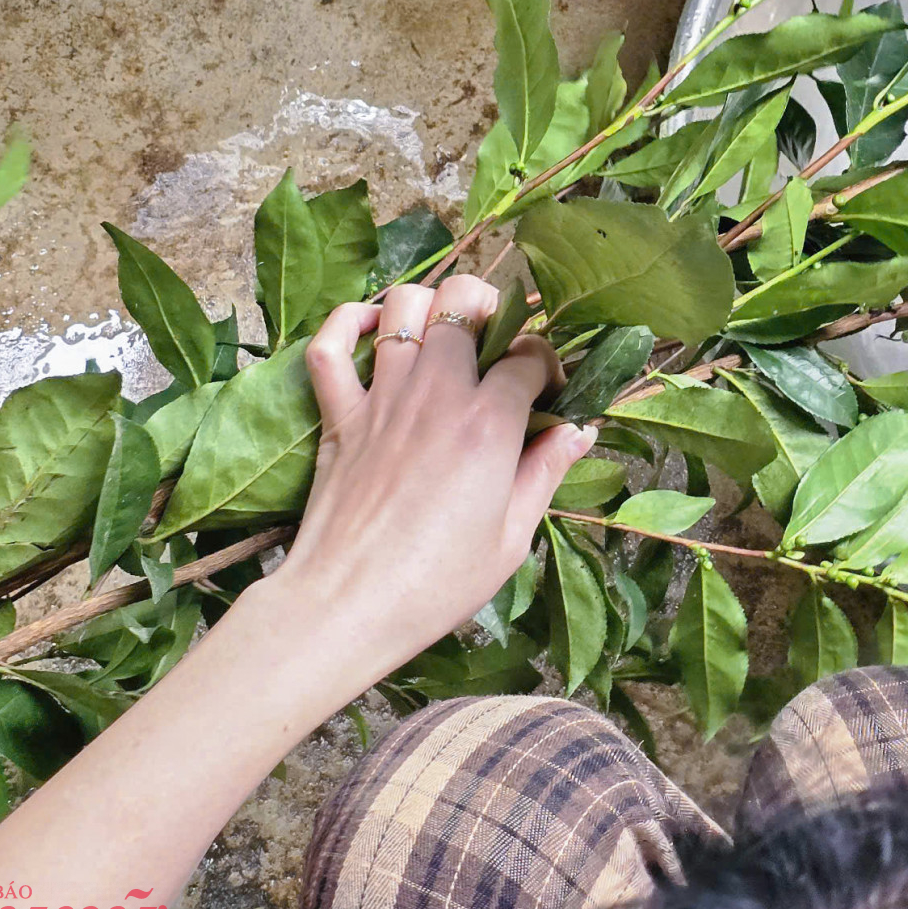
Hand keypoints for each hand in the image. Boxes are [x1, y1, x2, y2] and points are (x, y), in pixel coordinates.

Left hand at [262, 274, 593, 688]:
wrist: (348, 606)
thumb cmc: (437, 583)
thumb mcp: (512, 537)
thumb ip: (546, 472)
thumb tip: (578, 431)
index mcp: (488, 425)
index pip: (528, 356)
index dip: (545, 365)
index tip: (546, 393)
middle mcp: (436, 395)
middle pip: (464, 302)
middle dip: (489, 305)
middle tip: (494, 339)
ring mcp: (382, 399)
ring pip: (402, 307)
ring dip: (427, 304)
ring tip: (442, 329)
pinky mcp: (339, 416)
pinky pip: (329, 346)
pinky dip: (347, 322)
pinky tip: (370, 326)